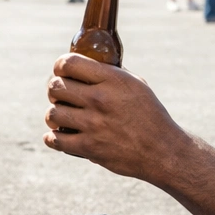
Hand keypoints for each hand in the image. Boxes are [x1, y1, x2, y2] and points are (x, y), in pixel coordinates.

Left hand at [44, 54, 184, 179]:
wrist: (161, 150)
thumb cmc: (150, 115)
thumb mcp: (137, 85)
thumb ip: (111, 74)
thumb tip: (89, 66)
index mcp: (112, 80)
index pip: (68, 63)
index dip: (59, 66)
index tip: (61, 71)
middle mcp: (100, 99)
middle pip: (55, 87)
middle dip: (54, 90)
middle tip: (60, 96)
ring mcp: (93, 124)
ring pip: (52, 113)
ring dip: (54, 115)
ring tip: (61, 116)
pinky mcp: (89, 148)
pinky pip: (55, 140)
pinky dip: (52, 138)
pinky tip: (56, 136)